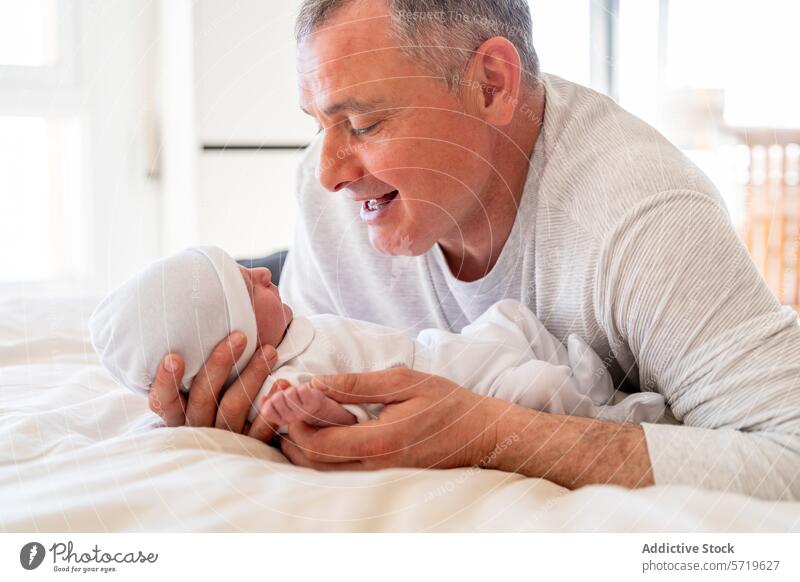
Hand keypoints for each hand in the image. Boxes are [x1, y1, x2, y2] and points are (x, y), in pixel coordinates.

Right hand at [148, 331, 280, 441]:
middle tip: (241, 335)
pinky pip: (260, 430)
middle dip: (220, 364)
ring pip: (233, 408)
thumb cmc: (212, 391)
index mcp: (177, 411)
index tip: (174, 356)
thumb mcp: (197, 376)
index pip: (163, 399)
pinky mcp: (248, 445)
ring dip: (252, 376)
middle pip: (204, 397)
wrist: (231, 443)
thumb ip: (201, 344)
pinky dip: (271, 406)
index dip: (166, 380)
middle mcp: (196, 426)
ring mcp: (222, 437)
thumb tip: (245, 284)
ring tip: (269, 351)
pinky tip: (283, 383)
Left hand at [280, 368, 498, 470]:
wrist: (480, 435)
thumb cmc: (446, 403)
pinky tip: (314, 430)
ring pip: (322, 471)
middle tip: (280, 403)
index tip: (287, 395)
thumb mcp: (403, 382)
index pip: (319, 442)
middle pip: (313, 462)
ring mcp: (379, 478)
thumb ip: (357, 385)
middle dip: (289, 433)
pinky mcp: (382, 478)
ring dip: (300, 445)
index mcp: (380, 443)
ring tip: (290, 414)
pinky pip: (338, 471)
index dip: (294, 421)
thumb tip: (316, 383)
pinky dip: (318, 452)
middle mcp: (375, 468)